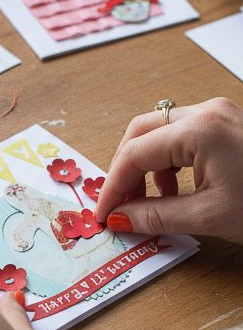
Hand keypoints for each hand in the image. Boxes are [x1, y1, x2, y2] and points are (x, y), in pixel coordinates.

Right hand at [95, 97, 242, 243]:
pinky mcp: (226, 124)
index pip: (135, 154)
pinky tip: (172, 188)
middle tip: (119, 206)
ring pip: (159, 133)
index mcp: (200, 129)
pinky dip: (167, 161)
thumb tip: (119, 218)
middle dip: (123, 171)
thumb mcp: (210, 216)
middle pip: (141, 133)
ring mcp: (218, 114)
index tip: (103, 215)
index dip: (113, 187)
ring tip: (147, 202)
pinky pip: (181, 136)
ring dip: (144, 166)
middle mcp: (207, 111)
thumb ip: (157, 216)